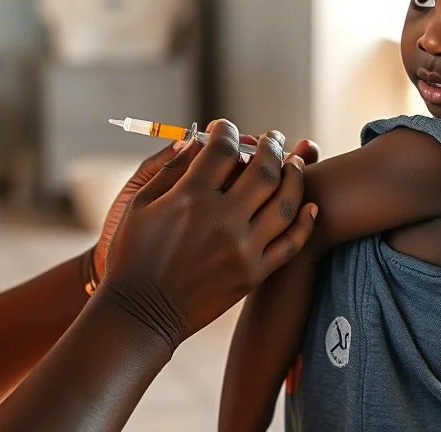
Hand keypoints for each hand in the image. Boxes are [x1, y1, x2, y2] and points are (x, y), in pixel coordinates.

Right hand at [94, 120, 318, 350]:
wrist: (141, 312)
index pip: (222, 149)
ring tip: (294, 163)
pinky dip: (305, 220)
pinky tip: (308, 204)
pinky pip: (291, 243)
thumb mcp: (137, 205)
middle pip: (263, 169)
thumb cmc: (132, 255)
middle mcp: (222, 219)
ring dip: (294, 175)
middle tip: (272, 137)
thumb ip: (167, 169)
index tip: (224, 128)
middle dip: (270, 145)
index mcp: (189, 198)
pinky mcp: (254, 274)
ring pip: (285, 201)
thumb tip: (192, 141)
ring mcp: (243, 248)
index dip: (225, 131)